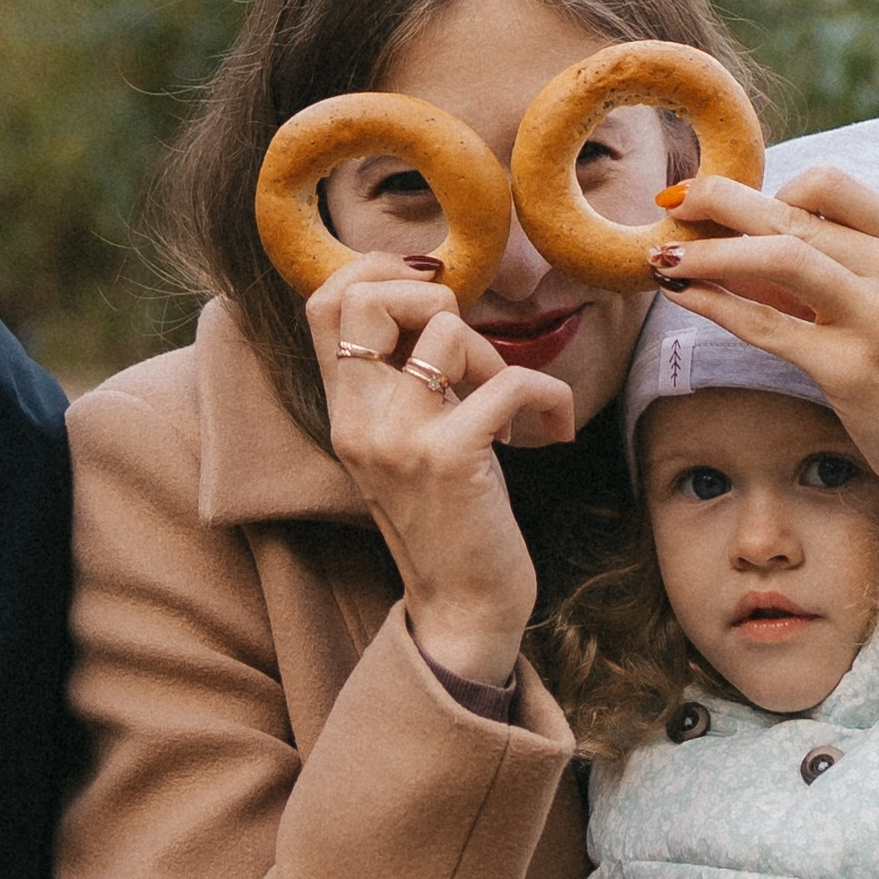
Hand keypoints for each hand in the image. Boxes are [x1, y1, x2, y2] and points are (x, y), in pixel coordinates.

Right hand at [307, 253, 576, 685]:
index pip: (324, 302)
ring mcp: (397, 439)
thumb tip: (436, 304)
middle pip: (363, 297)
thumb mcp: (404, 443)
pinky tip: (554, 430)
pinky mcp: (448, 459)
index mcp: (342, 410)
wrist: (461, 609)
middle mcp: (357, 420)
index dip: (376, 269)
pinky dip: (549, 396)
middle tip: (464, 345)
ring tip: (509, 400)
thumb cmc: (448, 520)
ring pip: (442, 328)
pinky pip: (509, 381)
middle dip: (430, 295)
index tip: (430, 289)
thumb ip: (400, 382)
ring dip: (494, 354)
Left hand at [648, 164, 878, 597]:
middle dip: (719, 202)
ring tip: (661, 255)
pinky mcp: (853, 372)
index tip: (720, 199)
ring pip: (779, 257)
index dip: (764, 183)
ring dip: (709, 251)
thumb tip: (732, 238)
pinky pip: (766, 324)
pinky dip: (714, 303)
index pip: (829, 183)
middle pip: (793, 214)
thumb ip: (828, 267)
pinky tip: (680, 294)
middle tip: (670, 202)